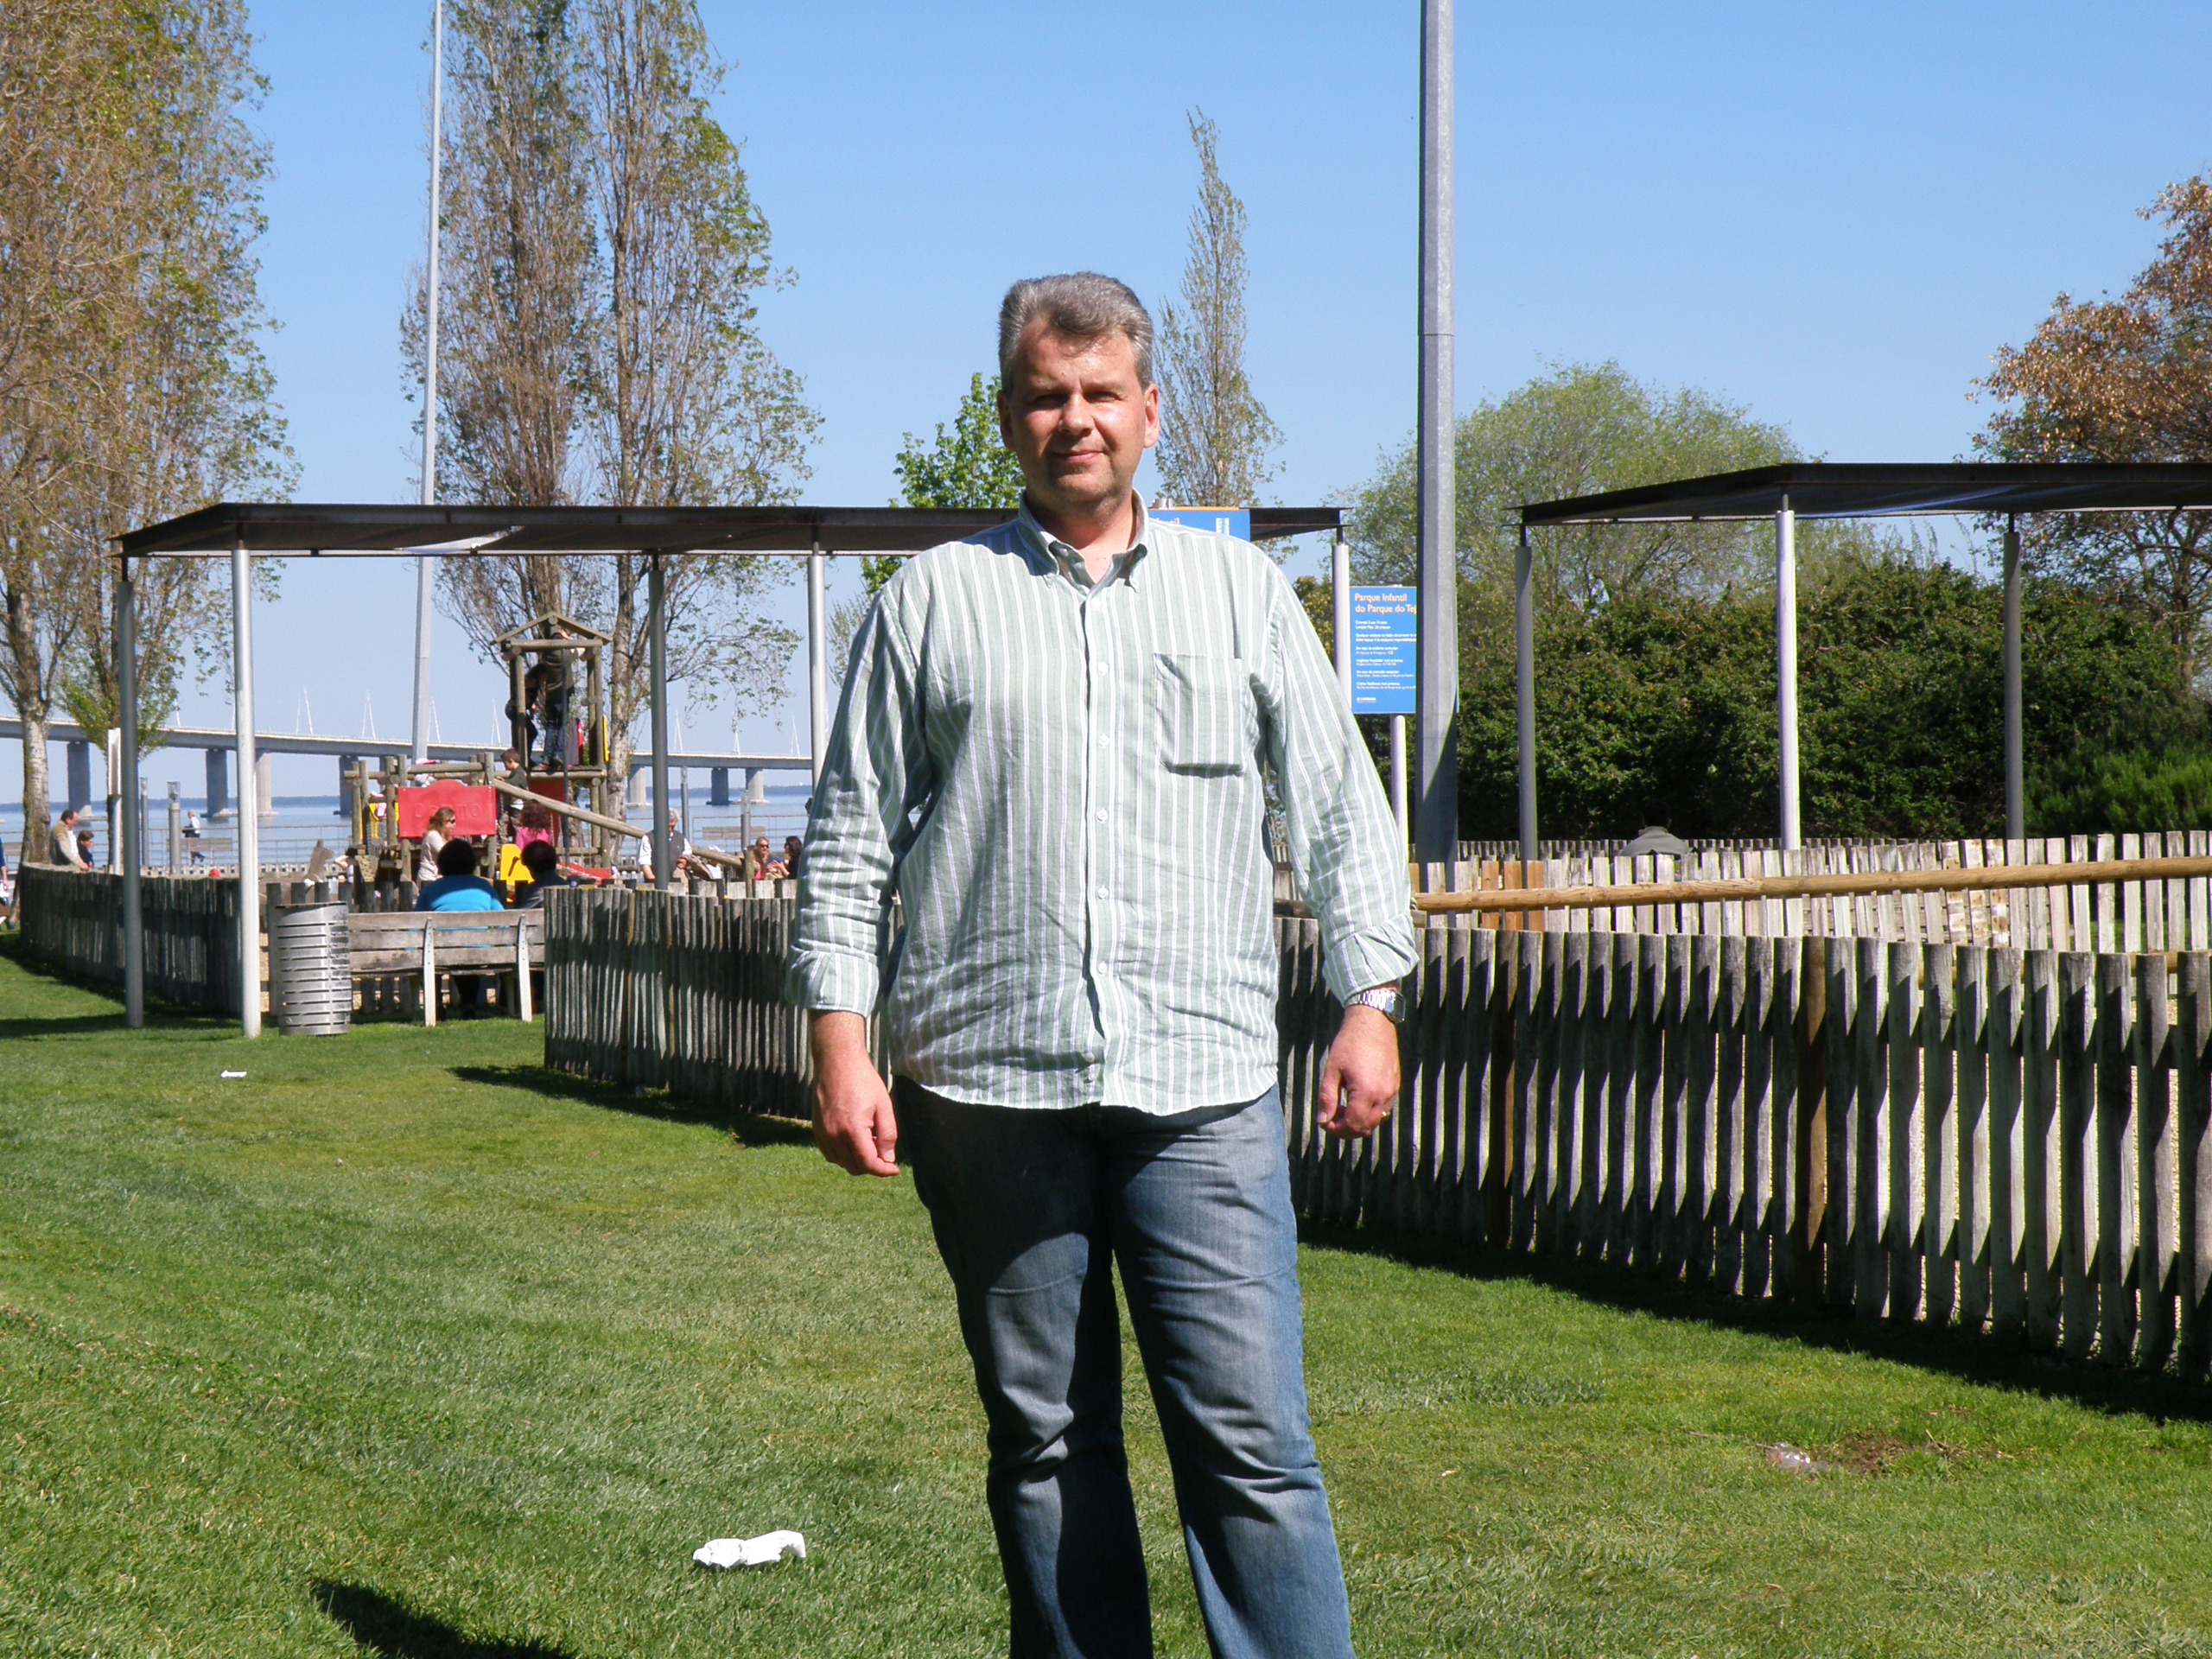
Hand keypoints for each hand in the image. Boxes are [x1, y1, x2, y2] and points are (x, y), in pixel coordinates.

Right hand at [809, 1011, 899, 1176]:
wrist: (837, 1062)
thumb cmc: (863, 1081)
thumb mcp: (883, 1106)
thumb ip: (888, 1135)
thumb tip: (888, 1159)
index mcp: (852, 1130)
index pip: (868, 1164)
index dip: (883, 1171)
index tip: (894, 1170)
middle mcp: (834, 1136)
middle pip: (855, 1167)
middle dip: (872, 1165)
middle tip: (883, 1149)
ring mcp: (822, 1134)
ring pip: (842, 1163)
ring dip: (858, 1160)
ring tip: (870, 1140)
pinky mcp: (816, 1131)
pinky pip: (831, 1154)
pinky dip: (844, 1155)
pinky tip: (854, 1140)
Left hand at [1316, 1003, 1399, 1138]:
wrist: (1373, 1022)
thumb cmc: (1350, 1043)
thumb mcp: (1332, 1070)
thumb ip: (1327, 1098)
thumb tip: (1323, 1120)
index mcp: (1366, 1092)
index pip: (1353, 1125)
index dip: (1337, 1130)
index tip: (1325, 1123)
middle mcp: (1383, 1096)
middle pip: (1366, 1128)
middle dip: (1347, 1129)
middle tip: (1331, 1118)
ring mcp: (1392, 1091)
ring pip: (1376, 1121)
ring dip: (1358, 1122)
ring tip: (1342, 1108)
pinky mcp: (1395, 1085)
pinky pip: (1383, 1110)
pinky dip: (1369, 1113)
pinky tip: (1356, 1100)